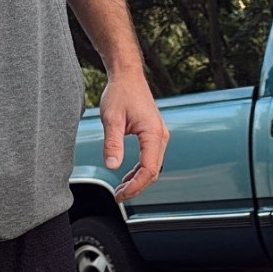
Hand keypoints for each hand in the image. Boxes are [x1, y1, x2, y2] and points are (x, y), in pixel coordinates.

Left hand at [99, 68, 168, 202]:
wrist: (127, 75)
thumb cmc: (120, 92)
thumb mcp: (111, 118)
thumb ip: (112, 143)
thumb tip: (112, 166)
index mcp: (153, 133)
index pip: (149, 169)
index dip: (135, 185)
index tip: (120, 194)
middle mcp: (161, 136)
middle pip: (153, 171)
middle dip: (136, 187)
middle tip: (118, 196)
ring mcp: (159, 136)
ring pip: (153, 167)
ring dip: (138, 180)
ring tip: (121, 189)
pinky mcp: (154, 135)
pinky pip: (150, 158)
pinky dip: (139, 170)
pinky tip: (127, 176)